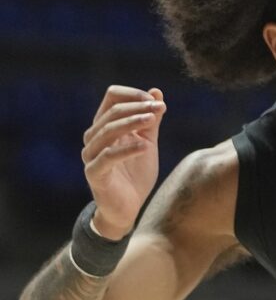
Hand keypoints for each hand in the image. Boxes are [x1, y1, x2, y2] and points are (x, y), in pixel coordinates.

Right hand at [81, 86, 166, 239]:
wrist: (128, 207)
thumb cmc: (135, 173)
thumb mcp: (147, 142)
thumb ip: (151, 120)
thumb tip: (156, 91)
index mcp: (105, 126)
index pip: (111, 97)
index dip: (133, 95)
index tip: (156, 101)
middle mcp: (94, 138)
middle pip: (111, 112)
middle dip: (138, 107)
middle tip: (160, 108)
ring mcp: (91, 156)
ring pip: (107, 131)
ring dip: (132, 122)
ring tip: (153, 119)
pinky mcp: (94, 174)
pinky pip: (107, 157)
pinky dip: (127, 149)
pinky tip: (145, 146)